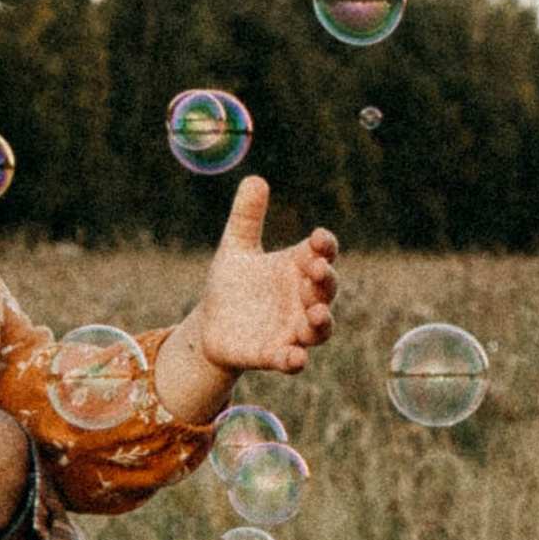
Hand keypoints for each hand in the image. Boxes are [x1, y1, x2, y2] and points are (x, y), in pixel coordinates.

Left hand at [154, 176, 340, 423]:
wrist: (212, 325)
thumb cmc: (233, 284)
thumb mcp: (236, 248)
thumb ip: (247, 218)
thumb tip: (255, 179)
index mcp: (297, 267)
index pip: (322, 253)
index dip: (325, 246)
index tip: (319, 238)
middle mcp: (303, 300)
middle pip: (326, 290)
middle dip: (325, 281)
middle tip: (317, 269)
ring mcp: (292, 329)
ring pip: (319, 329)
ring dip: (321, 322)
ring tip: (316, 314)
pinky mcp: (274, 355)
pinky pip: (291, 360)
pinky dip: (295, 359)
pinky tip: (296, 358)